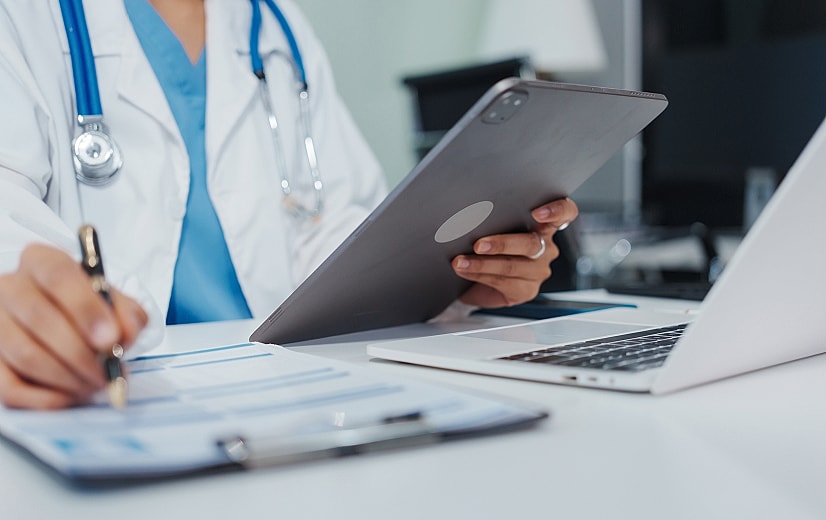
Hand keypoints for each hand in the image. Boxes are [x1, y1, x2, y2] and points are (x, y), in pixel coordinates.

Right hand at [0, 244, 146, 408]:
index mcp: (41, 261)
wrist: (64, 324)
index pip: (58, 275)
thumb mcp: (114, 302)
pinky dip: (46, 398)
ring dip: (67, 377)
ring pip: (25, 354)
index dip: (86, 308)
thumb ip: (127, 314)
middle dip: (80, 353)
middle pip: (39, 318)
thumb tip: (124, 334)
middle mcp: (10, 287)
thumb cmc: (89, 309)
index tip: (110, 338)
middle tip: (107, 372)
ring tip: (95, 384)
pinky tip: (71, 395)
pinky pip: (9, 388)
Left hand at [452, 197, 578, 307]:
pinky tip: (466, 271)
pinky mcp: (527, 290)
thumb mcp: (492, 227)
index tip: (537, 213)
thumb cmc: (486, 247)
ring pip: (513, 265)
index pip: (565, 212)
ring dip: (482, 263)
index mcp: (544, 224)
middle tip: (478, 244)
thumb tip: (469, 214)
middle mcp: (546, 247)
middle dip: (502, 243)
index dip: (557, 210)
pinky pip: (504, 283)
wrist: (474, 279)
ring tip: (460, 261)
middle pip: (532, 243)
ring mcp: (538, 270)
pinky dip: (480, 275)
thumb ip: (493, 219)